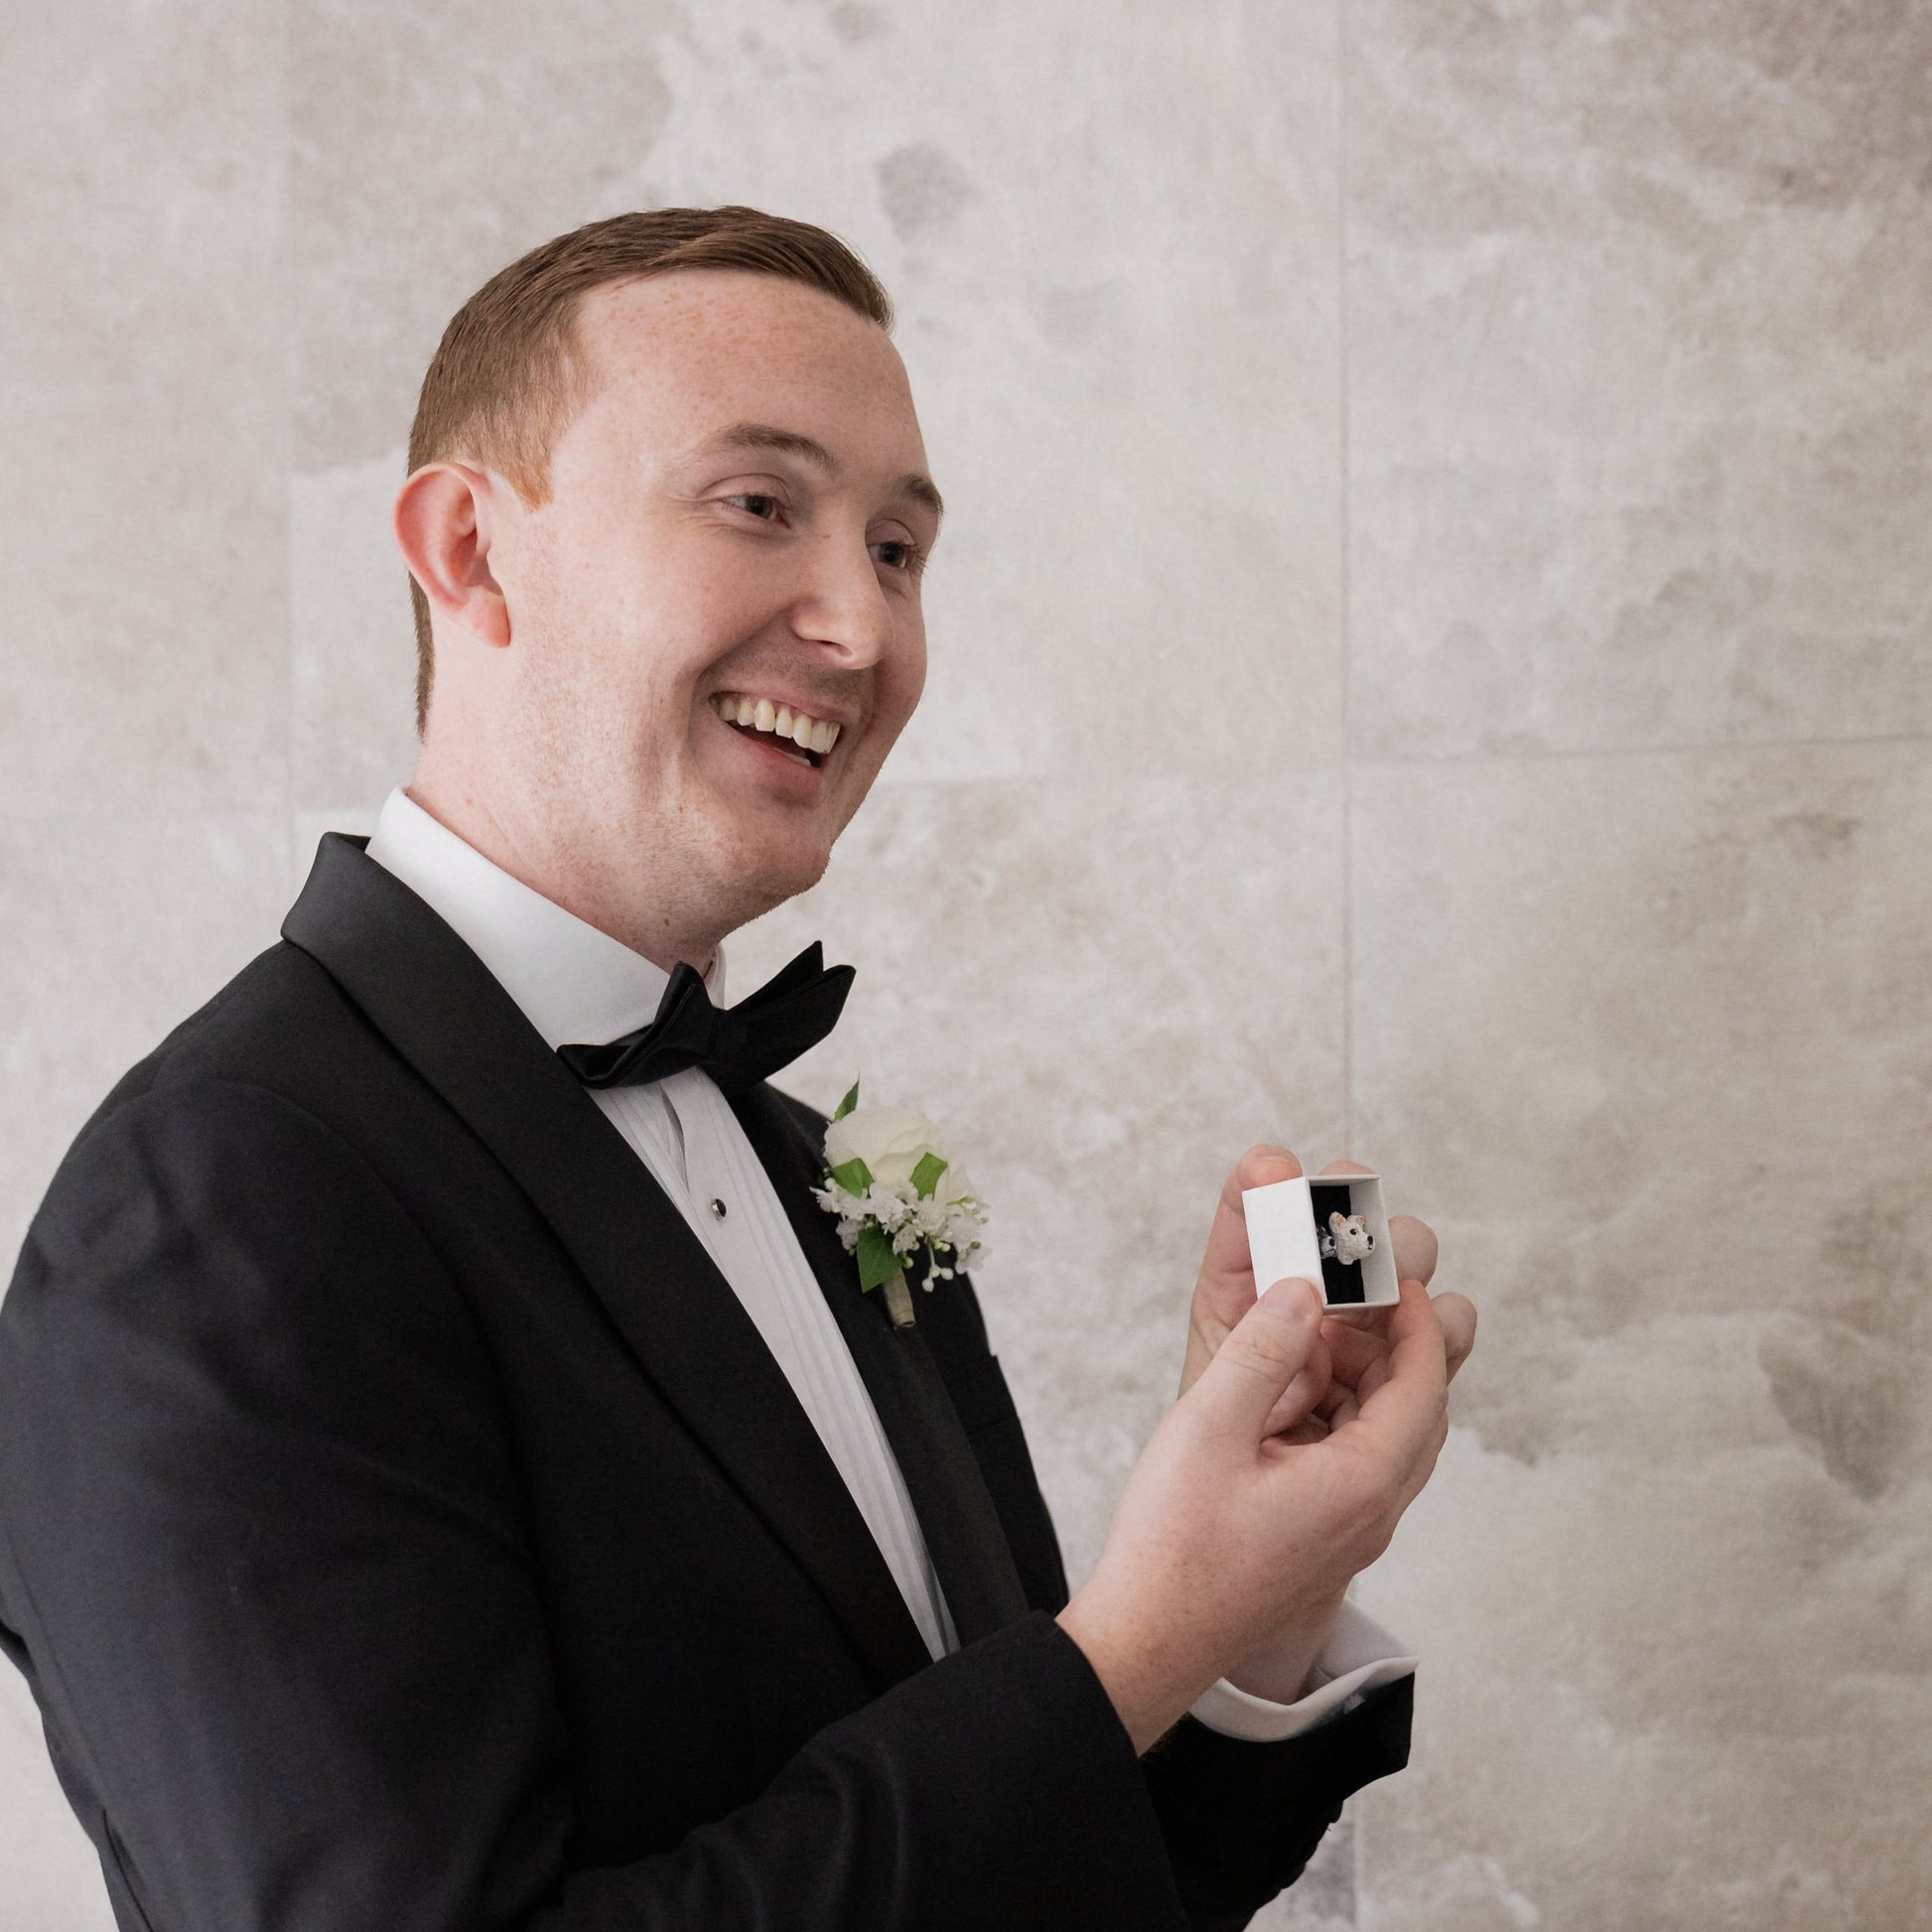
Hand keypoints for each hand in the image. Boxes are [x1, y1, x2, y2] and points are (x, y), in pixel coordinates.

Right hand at [1177, 1149, 1476, 1703]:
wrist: (1150, 1641)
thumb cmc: (1174, 1548)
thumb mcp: (1208, 1427)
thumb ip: (1261, 1353)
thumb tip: (1302, 1293)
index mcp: (1361, 1484)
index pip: (1421, 1388)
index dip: (1415, 1325)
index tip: (1395, 1279)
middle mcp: (1371, 1512)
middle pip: (1415, 1414)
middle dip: (1396, 1348)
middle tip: (1361, 1296)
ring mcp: (1349, 1532)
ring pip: (1388, 1440)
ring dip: (1368, 1383)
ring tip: (1323, 1334)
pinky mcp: (1321, 1539)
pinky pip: (1357, 1464)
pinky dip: (1342, 1416)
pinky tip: (1294, 1393)